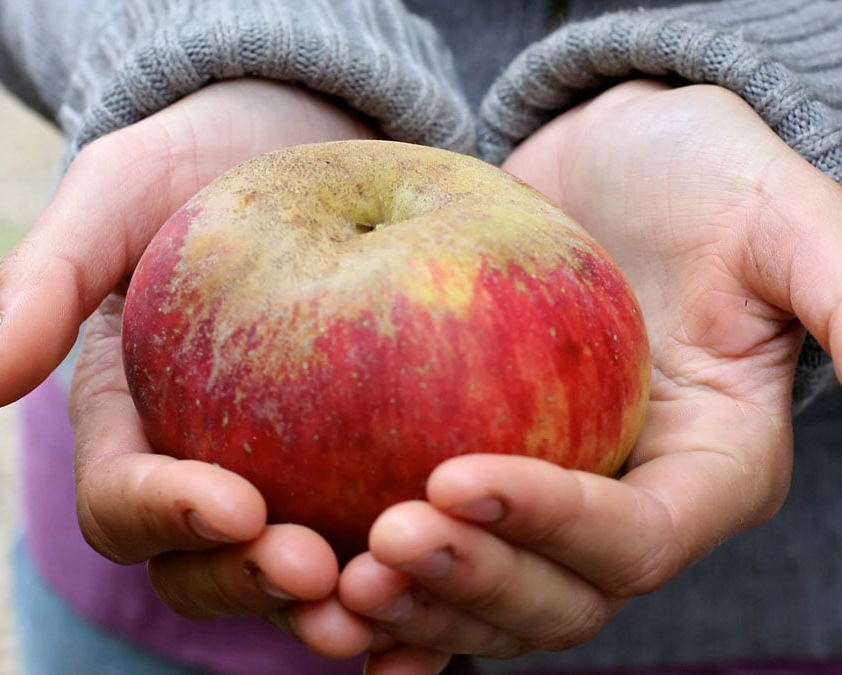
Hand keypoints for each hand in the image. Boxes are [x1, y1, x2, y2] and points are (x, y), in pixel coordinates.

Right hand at [0, 79, 378, 656]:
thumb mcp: (116, 194)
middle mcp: (206, 465)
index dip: (171, 517)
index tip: (236, 506)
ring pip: (297, 571)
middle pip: (210, 565)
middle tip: (321, 575)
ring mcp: (288, 471)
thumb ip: (47, 278)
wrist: (295, 144)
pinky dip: (411, 562)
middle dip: (255, 584)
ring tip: (391, 597)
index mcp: (134, 423)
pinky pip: (379, 524)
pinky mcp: (361, 459)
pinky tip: (465, 559)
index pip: (127, 501)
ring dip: (338, 601)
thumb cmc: (198, 165)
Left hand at [336, 81, 841, 672]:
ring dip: (416, 606)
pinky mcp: (488, 479)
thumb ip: (840, 290)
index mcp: (708, 472)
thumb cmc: (696, 179)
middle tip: (379, 547)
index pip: (637, 539)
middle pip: (559, 596)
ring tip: (335, 585)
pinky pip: (442, 561)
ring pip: (491, 598)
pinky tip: (326, 606)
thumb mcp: (773, 218)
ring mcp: (555, 504)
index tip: (454, 477)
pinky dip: (393, 599)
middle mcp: (629, 508)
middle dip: (472, 584)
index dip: (554, 528)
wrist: (605, 171)